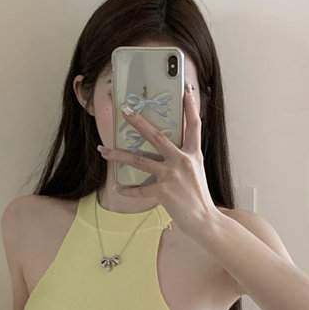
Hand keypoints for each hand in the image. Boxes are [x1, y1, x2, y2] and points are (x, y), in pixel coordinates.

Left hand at [97, 81, 219, 236]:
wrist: (204, 220)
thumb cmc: (199, 196)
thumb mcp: (196, 171)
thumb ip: (184, 157)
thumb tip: (168, 148)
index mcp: (193, 154)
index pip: (194, 124)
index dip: (190, 106)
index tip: (185, 89)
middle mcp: (182, 161)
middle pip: (156, 136)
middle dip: (138, 121)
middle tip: (124, 109)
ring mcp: (171, 175)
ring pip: (139, 160)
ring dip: (118, 155)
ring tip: (104, 150)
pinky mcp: (163, 191)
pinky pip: (140, 189)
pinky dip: (127, 189)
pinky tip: (118, 187)